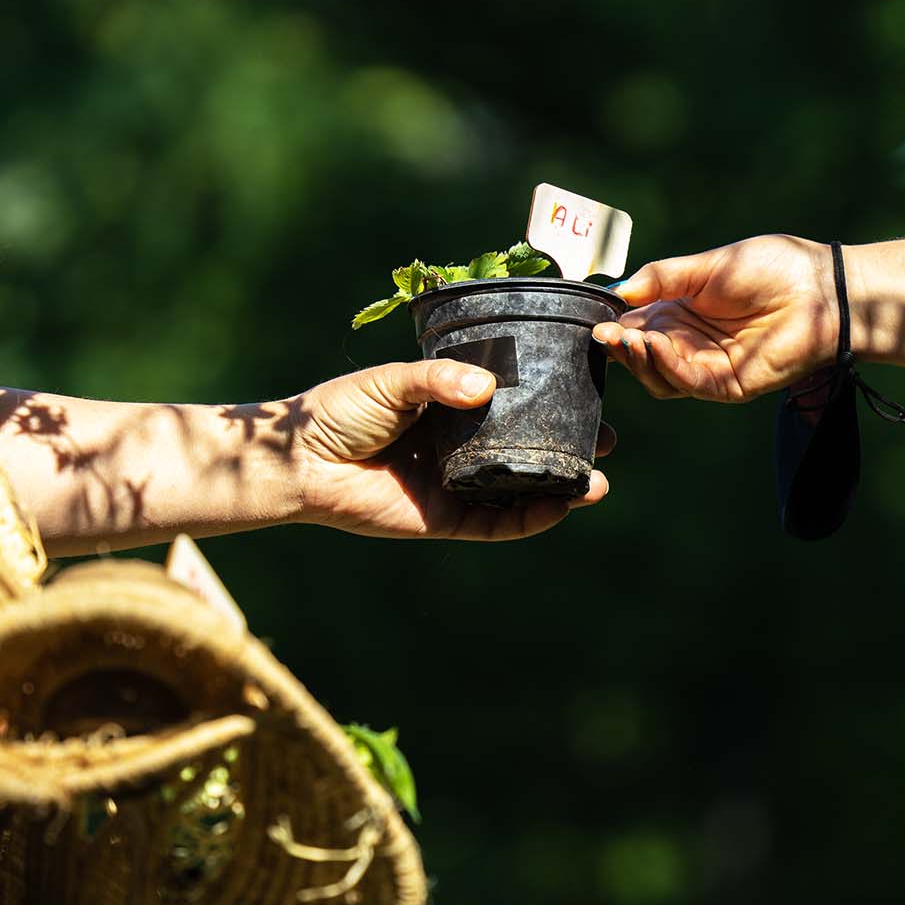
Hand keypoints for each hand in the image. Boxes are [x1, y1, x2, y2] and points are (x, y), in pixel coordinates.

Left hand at [282, 360, 612, 539]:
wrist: (297, 462)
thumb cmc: (338, 412)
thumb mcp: (392, 382)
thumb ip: (439, 382)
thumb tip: (488, 388)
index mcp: (452, 406)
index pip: (514, 403)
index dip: (552, 400)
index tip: (591, 392)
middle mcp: (462, 445)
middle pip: (528, 448)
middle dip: (570, 447)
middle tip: (607, 441)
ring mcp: (457, 484)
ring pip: (522, 489)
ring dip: (561, 488)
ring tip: (596, 481)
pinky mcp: (445, 519)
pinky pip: (497, 522)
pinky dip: (530, 518)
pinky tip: (559, 506)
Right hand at [592, 235, 837, 401]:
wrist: (819, 288)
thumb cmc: (771, 269)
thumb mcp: (706, 266)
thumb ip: (662, 278)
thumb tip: (618, 291)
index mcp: (682, 313)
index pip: (637, 326)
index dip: (615, 325)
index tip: (595, 317)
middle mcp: (690, 343)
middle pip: (641, 356)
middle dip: (620, 346)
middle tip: (603, 334)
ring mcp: (707, 366)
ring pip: (658, 377)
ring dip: (638, 360)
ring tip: (628, 339)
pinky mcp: (727, 384)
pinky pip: (688, 383)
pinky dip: (666, 367)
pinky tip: (654, 346)